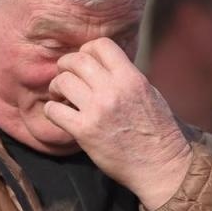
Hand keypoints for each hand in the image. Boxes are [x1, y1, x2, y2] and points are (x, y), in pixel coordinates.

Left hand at [42, 39, 191, 208]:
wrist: (160, 165)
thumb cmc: (157, 131)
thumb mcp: (149, 94)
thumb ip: (127, 78)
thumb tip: (105, 68)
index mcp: (131, 78)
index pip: (101, 45)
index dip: (88, 50)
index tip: (85, 62)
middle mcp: (113, 89)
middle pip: (76, 61)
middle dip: (66, 65)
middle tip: (65, 76)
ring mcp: (97, 110)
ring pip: (62, 82)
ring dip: (57, 87)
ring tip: (61, 96)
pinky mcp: (84, 131)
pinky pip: (54, 110)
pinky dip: (52, 110)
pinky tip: (59, 114)